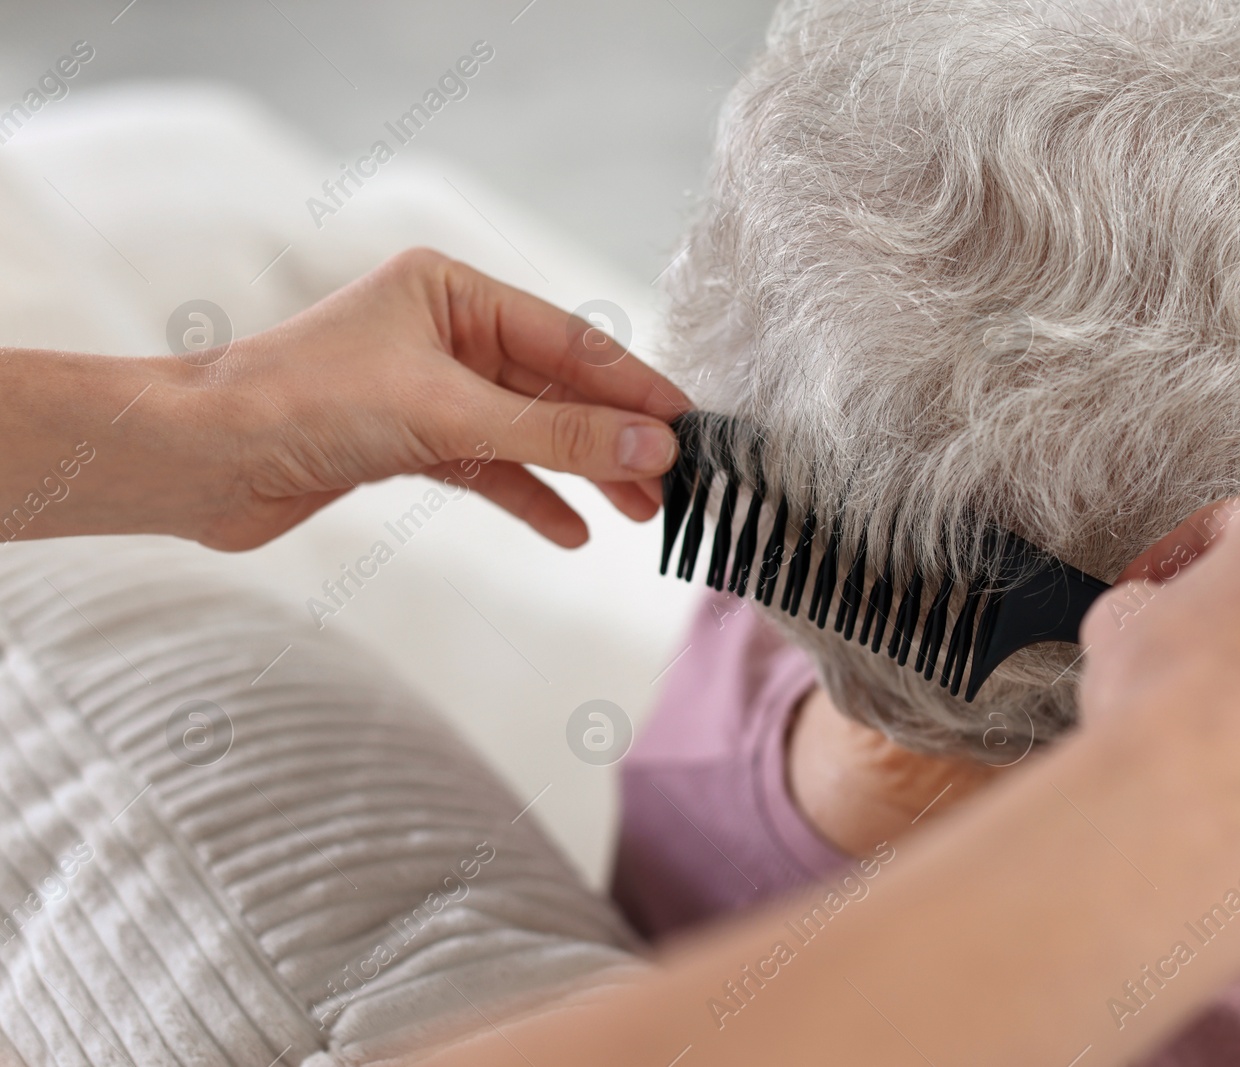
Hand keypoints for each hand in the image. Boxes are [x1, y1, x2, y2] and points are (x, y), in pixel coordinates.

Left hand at [12, 248, 690, 550]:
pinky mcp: (408, 442)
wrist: (200, 461)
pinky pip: (491, 468)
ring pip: (529, 432)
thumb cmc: (306, 404)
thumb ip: (556, 434)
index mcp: (452, 291)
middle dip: (614, 438)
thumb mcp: (448, 414)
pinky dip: (530, 498)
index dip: (635, 387)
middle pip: (556, 388)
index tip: (693, 427)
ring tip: (640, 514)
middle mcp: (444, 333)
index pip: (570, 339)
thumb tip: (653, 449)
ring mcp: (428, 389)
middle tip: (677, 482)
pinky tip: (571, 531)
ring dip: (582, 473)